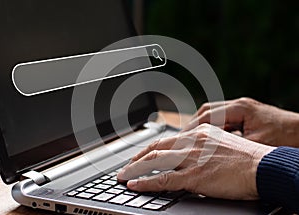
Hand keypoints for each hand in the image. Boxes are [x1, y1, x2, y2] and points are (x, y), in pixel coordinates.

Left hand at [117, 124, 274, 199]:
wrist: (263, 166)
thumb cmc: (247, 158)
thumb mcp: (221, 145)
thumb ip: (203, 149)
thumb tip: (191, 158)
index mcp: (199, 133)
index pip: (167, 140)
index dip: (150, 148)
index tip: (141, 155)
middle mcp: (192, 142)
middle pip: (157, 148)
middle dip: (138, 158)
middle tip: (127, 165)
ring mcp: (191, 158)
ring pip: (155, 161)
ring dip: (136, 169)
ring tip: (124, 176)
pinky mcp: (194, 175)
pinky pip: (163, 179)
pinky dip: (146, 182)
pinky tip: (134, 184)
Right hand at [183, 97, 298, 146]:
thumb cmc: (286, 136)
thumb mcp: (257, 144)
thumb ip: (232, 146)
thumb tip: (211, 153)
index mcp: (240, 108)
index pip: (208, 115)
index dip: (192, 127)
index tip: (181, 138)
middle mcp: (239, 105)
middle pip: (206, 111)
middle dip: (191, 125)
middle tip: (180, 138)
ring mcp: (241, 109)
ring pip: (212, 114)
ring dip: (199, 125)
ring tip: (189, 138)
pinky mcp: (244, 115)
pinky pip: (221, 119)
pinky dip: (211, 127)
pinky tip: (206, 138)